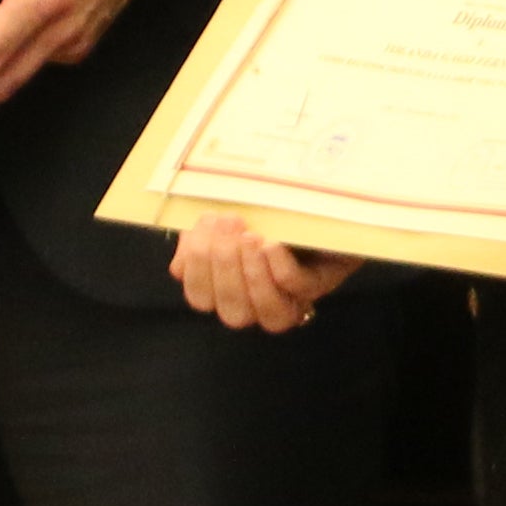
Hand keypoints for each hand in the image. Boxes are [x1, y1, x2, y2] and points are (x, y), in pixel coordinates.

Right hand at [170, 210, 361, 333]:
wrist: (326, 190)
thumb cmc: (270, 202)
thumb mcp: (227, 214)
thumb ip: (199, 238)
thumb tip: (178, 267)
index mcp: (232, 285)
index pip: (201, 299)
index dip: (196, 272)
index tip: (200, 232)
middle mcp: (261, 299)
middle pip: (232, 313)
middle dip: (223, 272)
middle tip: (227, 228)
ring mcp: (295, 295)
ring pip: (267, 314)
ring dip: (251, 277)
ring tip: (250, 238)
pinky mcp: (324, 281)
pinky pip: (297, 289)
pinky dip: (279, 269)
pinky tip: (273, 244)